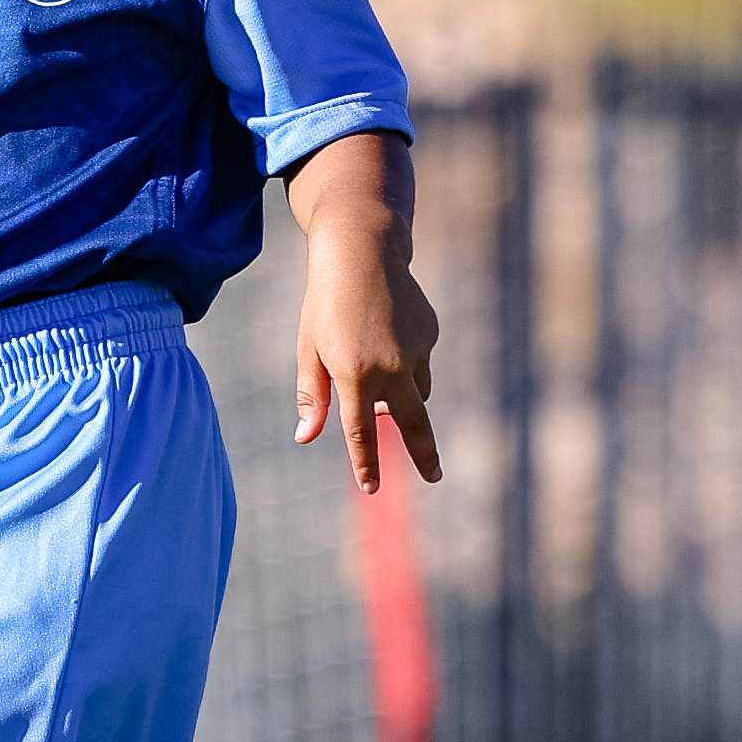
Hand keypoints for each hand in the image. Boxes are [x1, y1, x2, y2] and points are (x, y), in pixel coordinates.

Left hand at [291, 212, 441, 491]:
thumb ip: (311, 396)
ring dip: (403, 396)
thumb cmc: (324, 305)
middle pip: (412, 423)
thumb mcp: (308, 349)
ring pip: (416, 391)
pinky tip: (387, 330)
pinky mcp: (430, 334)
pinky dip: (406, 358)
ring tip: (376, 367)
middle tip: (435, 476)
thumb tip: (306, 438)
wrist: (362, 253)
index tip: (370, 488)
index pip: (360, 433)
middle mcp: (390, 367)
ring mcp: (416, 350)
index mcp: (353, 374)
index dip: (366, 464)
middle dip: (425, 453)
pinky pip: (420, 360)